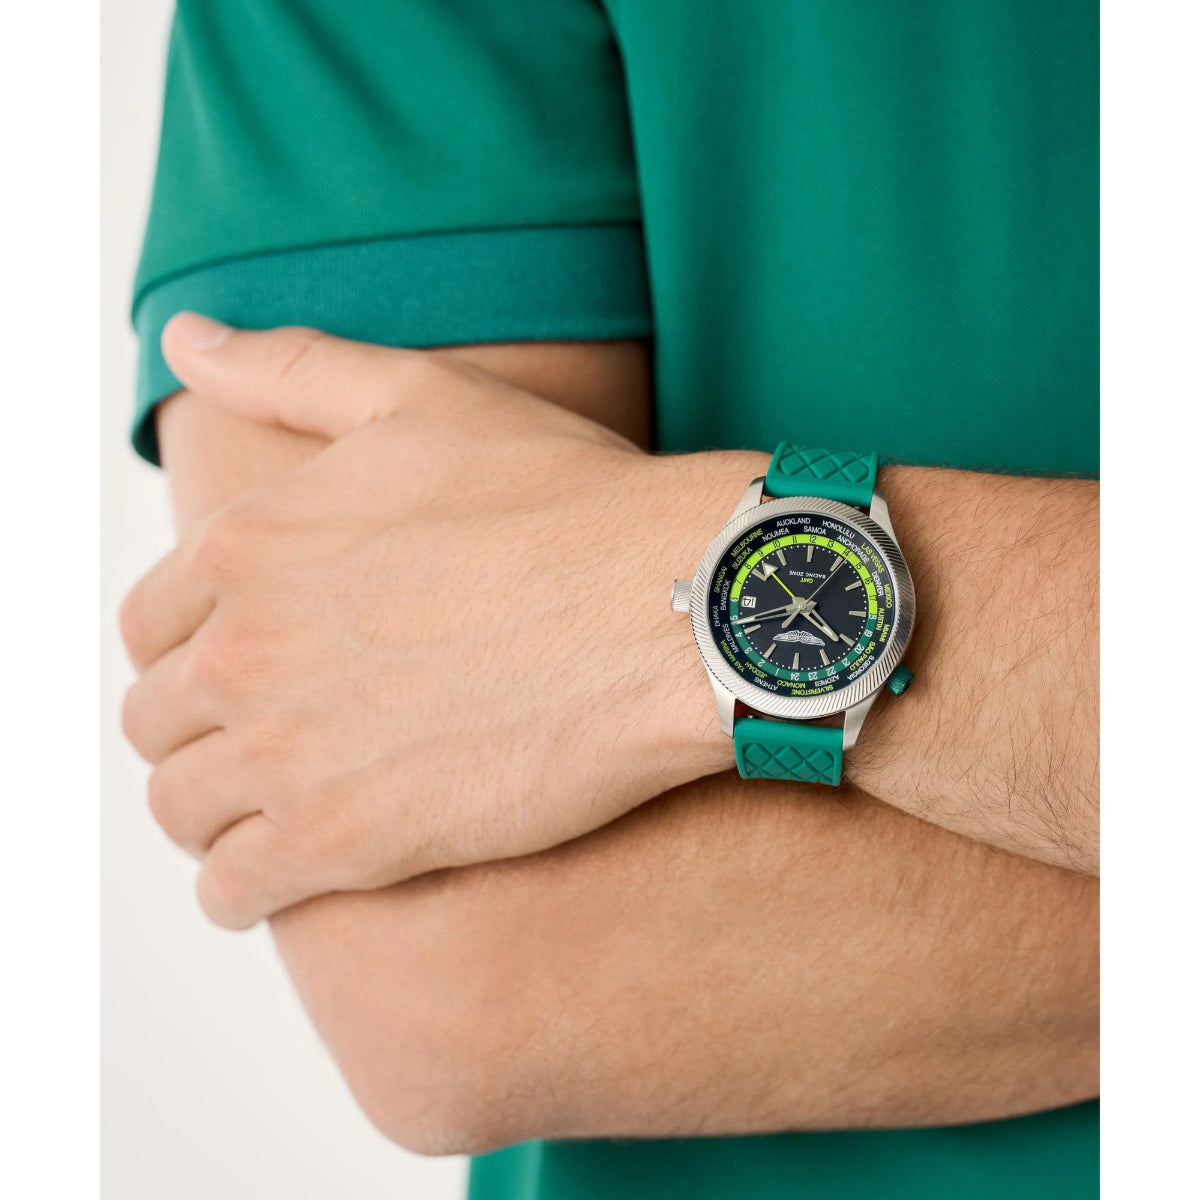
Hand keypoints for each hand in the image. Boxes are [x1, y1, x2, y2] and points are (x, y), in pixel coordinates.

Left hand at [120, 316, 733, 928]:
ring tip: (267, 805)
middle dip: (198, 728)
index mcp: (250, 545)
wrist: (667, 606)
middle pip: (158, 720)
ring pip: (180, 808)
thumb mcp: (421, 398)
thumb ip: (290, 368)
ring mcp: (289, 753)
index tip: (240, 663)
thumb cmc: (564, 500)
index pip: (150, 624)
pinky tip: (281, 872)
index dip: (189, 647)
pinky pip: (233, 891)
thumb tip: (186, 335)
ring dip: (211, 808)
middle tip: (265, 735)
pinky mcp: (346, 843)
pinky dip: (239, 888)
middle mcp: (246, 650)